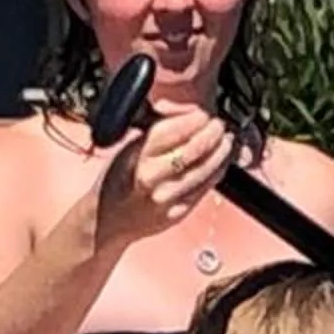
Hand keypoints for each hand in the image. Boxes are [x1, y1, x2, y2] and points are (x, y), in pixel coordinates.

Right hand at [92, 103, 233, 256]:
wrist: (107, 220)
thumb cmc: (117, 181)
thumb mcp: (127, 148)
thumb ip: (156, 132)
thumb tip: (187, 115)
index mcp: (136, 155)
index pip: (174, 129)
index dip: (195, 118)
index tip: (203, 113)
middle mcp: (151, 176)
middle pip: (195, 148)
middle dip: (213, 132)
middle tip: (218, 124)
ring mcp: (166, 197)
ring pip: (205, 169)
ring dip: (221, 151)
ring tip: (226, 140)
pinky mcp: (178, 213)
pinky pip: (205, 188)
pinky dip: (218, 171)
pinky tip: (221, 161)